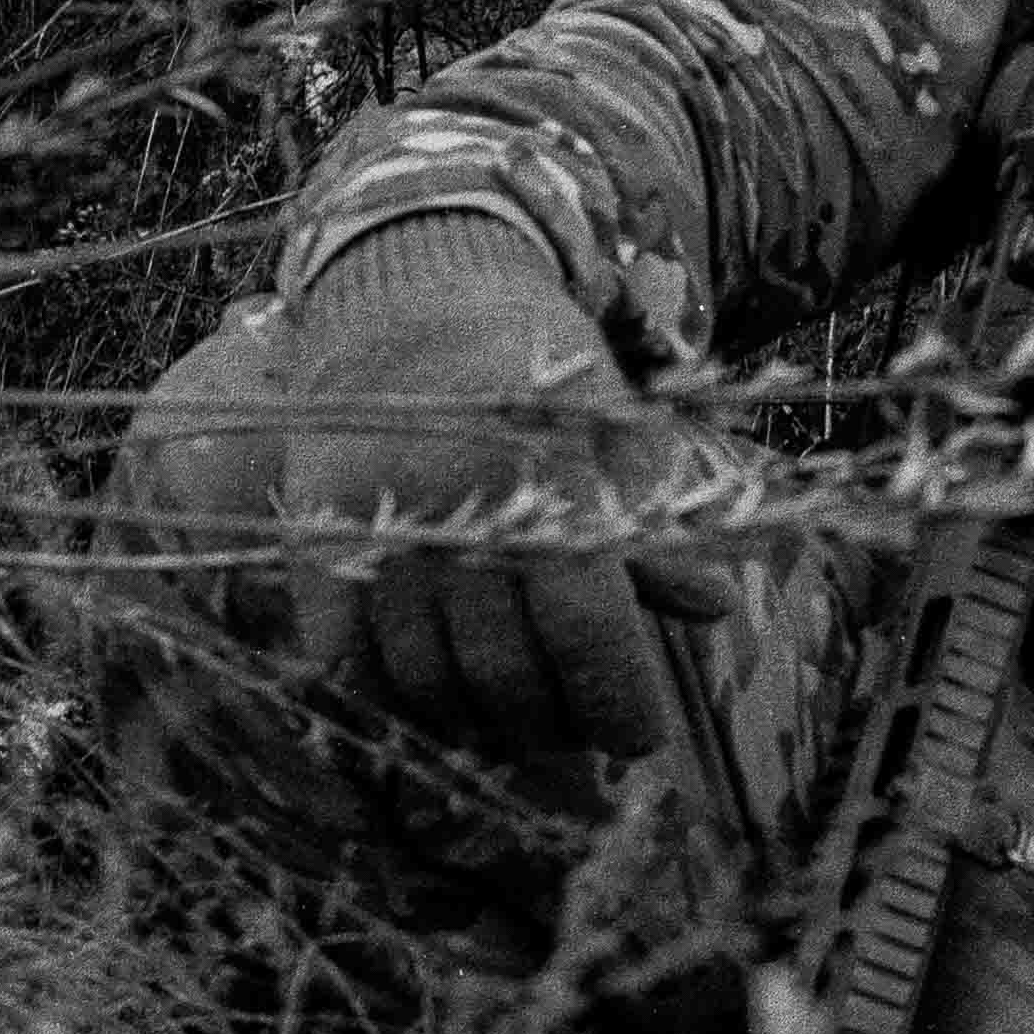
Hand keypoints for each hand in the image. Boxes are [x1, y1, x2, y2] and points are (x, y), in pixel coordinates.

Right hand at [107, 212, 726, 765]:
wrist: (411, 295)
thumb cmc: (537, 372)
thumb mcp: (616, 432)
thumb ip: (654, 529)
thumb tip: (717, 610)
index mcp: (549, 480)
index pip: (588, 631)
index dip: (615, 702)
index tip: (637, 739)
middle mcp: (459, 508)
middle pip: (505, 673)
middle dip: (552, 725)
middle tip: (576, 735)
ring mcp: (379, 526)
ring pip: (426, 680)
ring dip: (476, 726)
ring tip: (514, 730)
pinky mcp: (317, 537)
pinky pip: (345, 659)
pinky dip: (390, 701)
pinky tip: (433, 705)